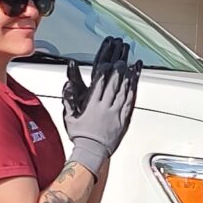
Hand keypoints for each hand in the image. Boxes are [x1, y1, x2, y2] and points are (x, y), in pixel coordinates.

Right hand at [66, 37, 139, 171]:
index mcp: (92, 104)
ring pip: (123, 88)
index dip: (105, 66)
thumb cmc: (80, 136)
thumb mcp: (70, 117)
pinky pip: (130, 100)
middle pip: (113, 81)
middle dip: (117, 64)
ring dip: (127, 73)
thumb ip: (69, 99)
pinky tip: (135, 79)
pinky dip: (133, 88)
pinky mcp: (124, 118)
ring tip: (130, 59)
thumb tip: (67, 85)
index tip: (108, 56)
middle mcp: (105, 106)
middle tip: (121, 51)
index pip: (100, 80)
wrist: (91, 152)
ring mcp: (116, 112)